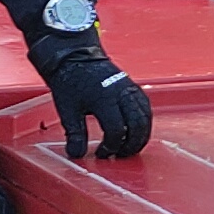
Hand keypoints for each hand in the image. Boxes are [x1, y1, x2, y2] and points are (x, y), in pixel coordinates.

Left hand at [41, 44, 149, 161]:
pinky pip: (146, 109)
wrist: (75, 57)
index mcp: (104, 99)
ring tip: (127, 147)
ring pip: (145, 118)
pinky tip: (134, 132)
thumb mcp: (67, 110)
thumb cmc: (70, 82)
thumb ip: (75, 134)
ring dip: (140, 137)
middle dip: (131, 146)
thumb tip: (77, 154)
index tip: (102, 153)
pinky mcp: (134, 88)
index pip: (116, 131)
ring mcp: (131, 90)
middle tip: (119, 155)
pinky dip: (144, 124)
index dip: (111, 147)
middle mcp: (122, 94)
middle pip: (137, 126)